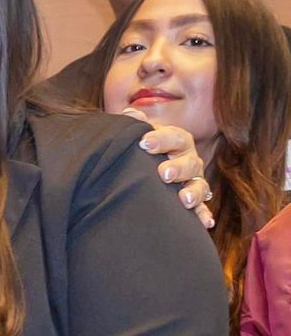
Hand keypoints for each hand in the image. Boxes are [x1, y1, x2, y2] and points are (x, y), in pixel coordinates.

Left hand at [129, 111, 213, 228]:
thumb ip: (136, 125)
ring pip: (198, 185)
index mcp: (177, 142)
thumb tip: (130, 113)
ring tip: (183, 200)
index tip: (144, 143)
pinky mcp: (194, 201)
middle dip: (177, 168)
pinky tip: (206, 223)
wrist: (148, 166)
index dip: (161, 140)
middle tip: (163, 173)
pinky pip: (201, 209)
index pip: (175, 137)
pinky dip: (203, 215)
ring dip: (192, 192)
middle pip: (189, 162)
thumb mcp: (141, 135)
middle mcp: (189, 160)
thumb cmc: (144, 149)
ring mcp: (193, 181)